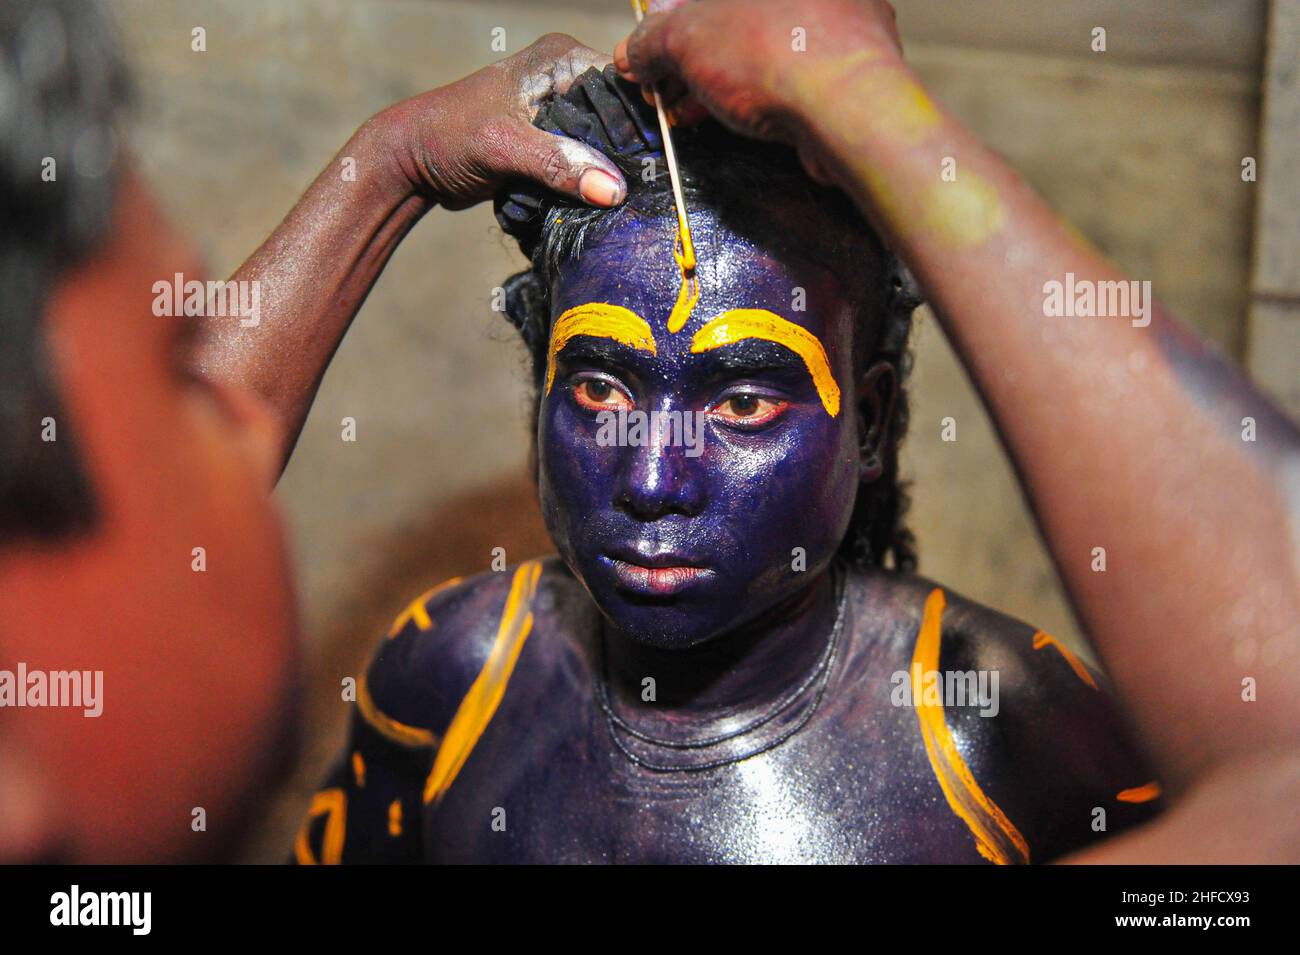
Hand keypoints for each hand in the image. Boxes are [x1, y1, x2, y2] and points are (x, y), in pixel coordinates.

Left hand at [376, 33, 628, 210]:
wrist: (412, 162)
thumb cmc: (448, 138)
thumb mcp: (504, 147)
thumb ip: (558, 163)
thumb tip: (613, 189)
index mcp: (562, 59)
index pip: (626, 85)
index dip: (645, 122)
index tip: (660, 162)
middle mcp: (567, 78)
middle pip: (622, 118)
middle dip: (631, 153)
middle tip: (646, 189)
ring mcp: (560, 111)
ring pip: (607, 144)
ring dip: (612, 174)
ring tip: (629, 201)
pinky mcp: (552, 142)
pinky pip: (587, 162)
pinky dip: (591, 183)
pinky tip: (602, 203)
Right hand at [614, 0, 904, 179]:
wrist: (849, 109)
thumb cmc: (778, 54)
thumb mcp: (686, 40)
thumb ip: (654, 41)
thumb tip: (637, 52)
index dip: (667, 22)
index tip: (647, 54)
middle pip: (730, 14)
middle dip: (688, 56)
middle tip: (661, 86)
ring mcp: (835, 19)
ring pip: (759, 45)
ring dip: (713, 80)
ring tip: (683, 110)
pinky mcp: (848, 62)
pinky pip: (787, 71)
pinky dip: (752, 94)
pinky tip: (723, 118)